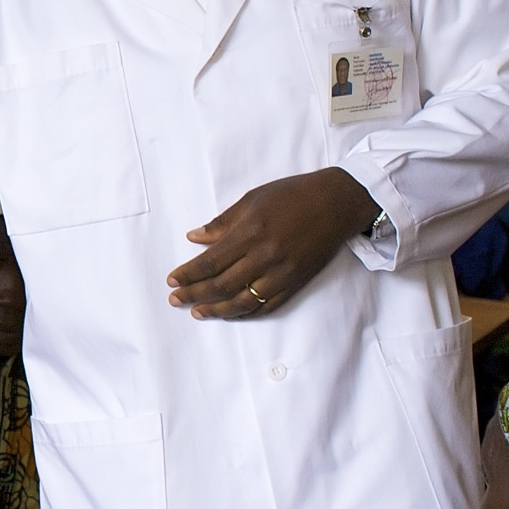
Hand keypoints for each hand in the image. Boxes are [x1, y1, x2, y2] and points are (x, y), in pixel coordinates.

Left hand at [167, 168, 378, 318]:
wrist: (337, 203)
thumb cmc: (292, 195)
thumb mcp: (252, 199)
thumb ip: (222, 223)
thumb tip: (194, 238)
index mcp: (251, 233)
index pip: (211, 262)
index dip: (188, 274)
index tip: (171, 281)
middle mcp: (266, 256)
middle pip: (222, 285)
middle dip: (194, 294)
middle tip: (175, 300)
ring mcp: (283, 273)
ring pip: (243, 301)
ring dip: (217, 310)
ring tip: (197, 312)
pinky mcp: (297, 282)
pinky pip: (267, 305)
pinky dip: (246, 313)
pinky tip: (229, 313)